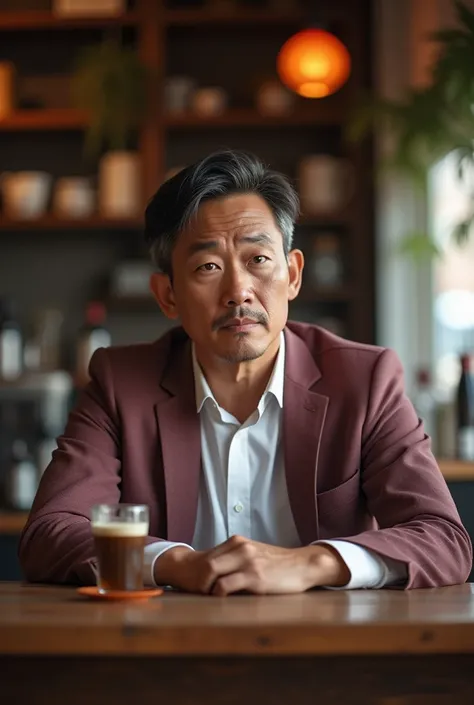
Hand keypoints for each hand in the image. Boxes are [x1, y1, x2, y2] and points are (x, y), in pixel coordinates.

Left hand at [154, 537, 349, 594]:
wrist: (303, 565)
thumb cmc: (278, 565)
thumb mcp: (254, 555)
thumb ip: (235, 559)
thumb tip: (215, 574)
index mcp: (237, 542)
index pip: (207, 556)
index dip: (199, 574)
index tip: (198, 587)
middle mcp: (240, 547)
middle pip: (205, 564)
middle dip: (197, 582)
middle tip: (199, 596)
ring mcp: (247, 561)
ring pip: (211, 572)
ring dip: (205, 589)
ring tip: (209, 599)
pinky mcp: (255, 577)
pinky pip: (225, 586)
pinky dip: (217, 595)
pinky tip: (222, 601)